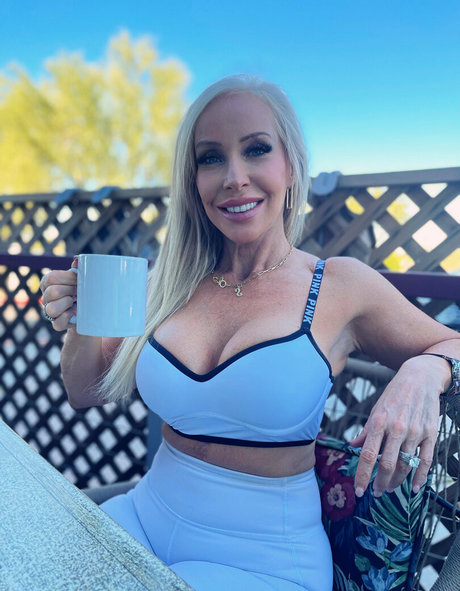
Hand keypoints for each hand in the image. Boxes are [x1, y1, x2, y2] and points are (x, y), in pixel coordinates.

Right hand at [39, 258, 77, 330]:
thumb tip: (77, 260)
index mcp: (48, 283)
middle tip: (79, 291)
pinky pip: (58, 323)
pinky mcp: (57, 324)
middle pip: (52, 292)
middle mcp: (46, 297)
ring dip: (67, 303)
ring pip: (51, 309)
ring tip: (75, 302)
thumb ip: (77, 270)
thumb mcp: (79, 279)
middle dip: (70, 290)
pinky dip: (68, 317)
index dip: (68, 277)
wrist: (89, 311)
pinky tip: (75, 312)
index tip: (79, 279)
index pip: (52, 277)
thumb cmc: (81, 291)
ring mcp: (49, 312)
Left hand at [348, 356, 441, 496]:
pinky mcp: (430, 434)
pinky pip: (426, 461)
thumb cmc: (394, 395)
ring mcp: (415, 432)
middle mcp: (396, 428)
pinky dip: (420, 477)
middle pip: (387, 464)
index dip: (362, 475)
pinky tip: (415, 487)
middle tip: (376, 493)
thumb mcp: (375, 409)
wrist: (420, 378)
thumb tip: (352, 445)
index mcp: (379, 422)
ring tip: (389, 488)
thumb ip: (366, 431)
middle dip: (380, 483)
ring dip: (396, 481)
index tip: (359, 490)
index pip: (368, 455)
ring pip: (405, 465)